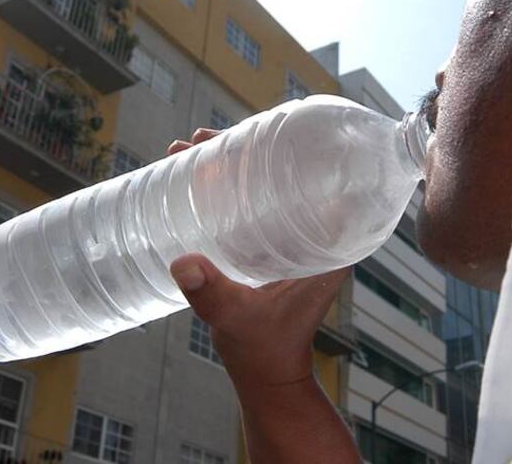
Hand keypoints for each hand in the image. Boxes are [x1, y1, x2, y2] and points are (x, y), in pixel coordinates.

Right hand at [165, 128, 349, 388]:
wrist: (268, 378)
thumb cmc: (265, 350)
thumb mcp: (236, 317)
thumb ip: (213, 294)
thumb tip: (182, 263)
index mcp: (329, 244)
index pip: (317, 179)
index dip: (282, 148)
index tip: (244, 132)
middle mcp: (315, 236)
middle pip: (285, 175)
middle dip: (239, 151)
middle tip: (198, 140)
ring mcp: (292, 241)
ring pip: (265, 190)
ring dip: (228, 168)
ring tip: (186, 152)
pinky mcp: (272, 250)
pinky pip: (254, 209)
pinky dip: (227, 192)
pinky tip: (194, 183)